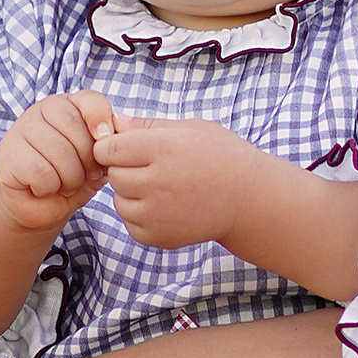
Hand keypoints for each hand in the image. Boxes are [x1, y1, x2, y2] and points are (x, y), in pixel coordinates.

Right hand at [0, 92, 118, 233]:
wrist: (33, 207)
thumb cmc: (66, 181)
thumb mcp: (94, 165)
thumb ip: (106, 150)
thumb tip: (114, 137)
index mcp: (66, 107)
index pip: (88, 99)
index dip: (101, 118)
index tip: (105, 140)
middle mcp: (40, 111)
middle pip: (73, 124)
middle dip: (87, 159)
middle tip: (85, 176)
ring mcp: (20, 130)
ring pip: (59, 150)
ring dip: (70, 179)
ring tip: (64, 185)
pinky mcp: (8, 155)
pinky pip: (41, 171)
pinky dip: (49, 187)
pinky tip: (43, 189)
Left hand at [92, 112, 265, 253]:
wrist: (249, 200)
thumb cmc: (221, 157)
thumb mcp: (191, 129)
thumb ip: (148, 125)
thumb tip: (113, 121)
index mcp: (164, 149)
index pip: (109, 148)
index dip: (113, 146)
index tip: (128, 148)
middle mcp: (158, 182)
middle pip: (113, 175)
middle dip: (124, 169)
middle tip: (150, 167)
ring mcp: (158, 213)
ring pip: (118, 201)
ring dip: (131, 194)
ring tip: (160, 187)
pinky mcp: (159, 236)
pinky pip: (130, 224)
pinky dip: (140, 216)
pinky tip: (164, 206)